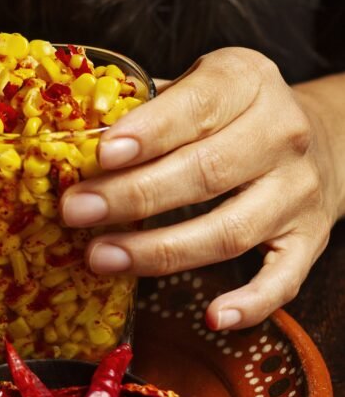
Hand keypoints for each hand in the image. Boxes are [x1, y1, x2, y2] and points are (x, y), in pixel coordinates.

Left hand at [60, 47, 342, 328]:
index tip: (102, 154)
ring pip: (230, 230)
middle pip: (205, 172)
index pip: (198, 105)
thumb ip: (146, 105)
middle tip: (77, 211)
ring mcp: (298, 190)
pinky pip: (283, 279)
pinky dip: (251, 302)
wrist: (322, 135)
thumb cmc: (233, 111)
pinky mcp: (310, 238)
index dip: (149, 132)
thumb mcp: (198, 83)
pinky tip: (212, 316)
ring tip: (103, 257)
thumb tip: (77, 135)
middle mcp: (282, 133)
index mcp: (247, 81)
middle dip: (134, 196)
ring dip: (162, 251)